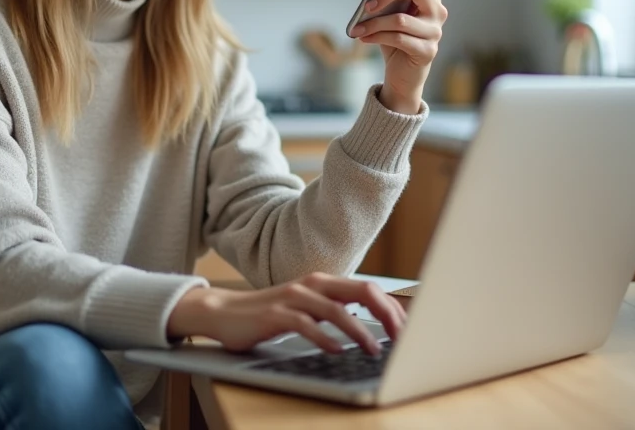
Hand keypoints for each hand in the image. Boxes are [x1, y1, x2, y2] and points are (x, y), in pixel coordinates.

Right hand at [167, 272, 405, 354]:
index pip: (370, 290)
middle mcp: (313, 285)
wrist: (224, 312)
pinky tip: (337, 351)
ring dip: (360, 332)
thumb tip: (375, 326)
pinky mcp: (275, 314)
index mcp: (325, 283)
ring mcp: (293, 297)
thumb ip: (336, 311)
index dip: (394, 310)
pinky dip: (324, 339)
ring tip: (375, 351)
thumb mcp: (309, 309)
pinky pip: (305, 324)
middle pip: (361, 292)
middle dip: (388, 315)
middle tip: (404, 340)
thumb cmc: (270, 314)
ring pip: (336, 310)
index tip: (410, 332)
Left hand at [349, 0, 447, 112]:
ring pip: (401, 18)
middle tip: (368, 4)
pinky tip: (363, 37)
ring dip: (374, 23)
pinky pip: (398, 38)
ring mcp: (435, 32)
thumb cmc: (395, 38)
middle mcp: (438, 12)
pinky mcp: (427, 51)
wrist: (402, 73)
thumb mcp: (391, 15)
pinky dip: (376, 36)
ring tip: (358, 28)